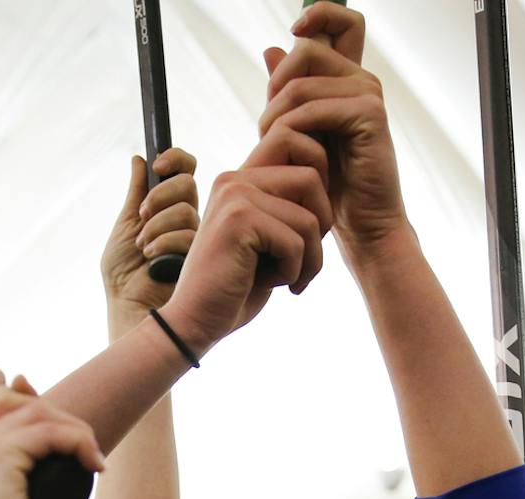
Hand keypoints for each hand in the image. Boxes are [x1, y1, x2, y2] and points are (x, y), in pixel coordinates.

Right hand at [0, 386, 103, 498]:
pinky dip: (79, 442)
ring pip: (33, 409)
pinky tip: (94, 464)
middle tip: (80, 445)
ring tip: (90, 456)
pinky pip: (49, 431)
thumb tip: (45, 494)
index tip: (62, 433)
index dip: (26, 405)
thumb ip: (12, 498)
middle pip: (9, 396)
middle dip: (51, 411)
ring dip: (71, 427)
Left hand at [103, 149, 201, 316]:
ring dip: (157, 226)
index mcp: (170, 207)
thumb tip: (139, 158)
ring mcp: (200, 238)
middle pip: (188, 183)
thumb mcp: (125, 223)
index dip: (176, 159)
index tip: (158, 164)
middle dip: (160, 195)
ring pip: (187, 210)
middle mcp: (189, 220)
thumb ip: (136, 191)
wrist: (129, 307)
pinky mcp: (206, 257)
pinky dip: (165, 243)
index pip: (185, 171)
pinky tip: (153, 260)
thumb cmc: (124, 274)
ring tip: (143, 247)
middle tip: (142, 215)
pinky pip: (190, 235)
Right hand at [158, 133, 333, 352]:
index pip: (298, 150)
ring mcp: (235, 196)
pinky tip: (268, 283)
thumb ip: (288, 210)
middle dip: (322, 225)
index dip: (321, 189)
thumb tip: (329, 185)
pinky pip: (295, 242)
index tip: (310, 230)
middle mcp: (235, 179)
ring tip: (287, 278)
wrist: (195, 322)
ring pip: (310, 217)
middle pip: (312, 179)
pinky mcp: (238, 220)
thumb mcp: (268, 242)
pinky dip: (293, 272)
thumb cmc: (237, 288)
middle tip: (305, 260)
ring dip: (309, 259)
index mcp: (242, 179)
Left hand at [260, 5, 406, 259]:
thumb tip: (272, 48)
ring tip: (270, 145)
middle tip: (268, 124)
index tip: (294, 31)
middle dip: (276, 84)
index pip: (341, 20)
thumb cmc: (331, 185)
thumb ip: (289, 90)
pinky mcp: (369, 115)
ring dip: (275, 114)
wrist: (362, 226)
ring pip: (301, 81)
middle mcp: (361, 80)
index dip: (318, 13)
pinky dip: (291, 130)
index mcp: (348, 78)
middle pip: (307, 49)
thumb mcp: (301, 132)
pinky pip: (313, 108)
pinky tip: (288, 153)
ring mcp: (368, 94)